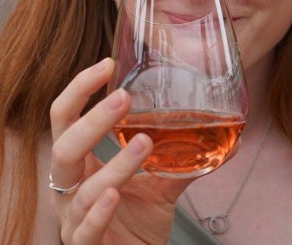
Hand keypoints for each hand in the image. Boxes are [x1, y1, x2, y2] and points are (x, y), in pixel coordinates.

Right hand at [49, 58, 191, 244]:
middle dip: (91, 120)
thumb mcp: (159, 185)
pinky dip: (99, 210)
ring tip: (144, 143)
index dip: (79, 89)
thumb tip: (229, 137)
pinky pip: (85, 228)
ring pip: (83, 188)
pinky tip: (114, 193)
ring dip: (115, 164)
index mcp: (78, 165)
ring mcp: (72, 219)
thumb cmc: (136, 224)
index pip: (64, 118)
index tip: (107, 64)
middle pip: (62, 146)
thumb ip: (182, 160)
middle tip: (123, 97)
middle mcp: (67, 189)